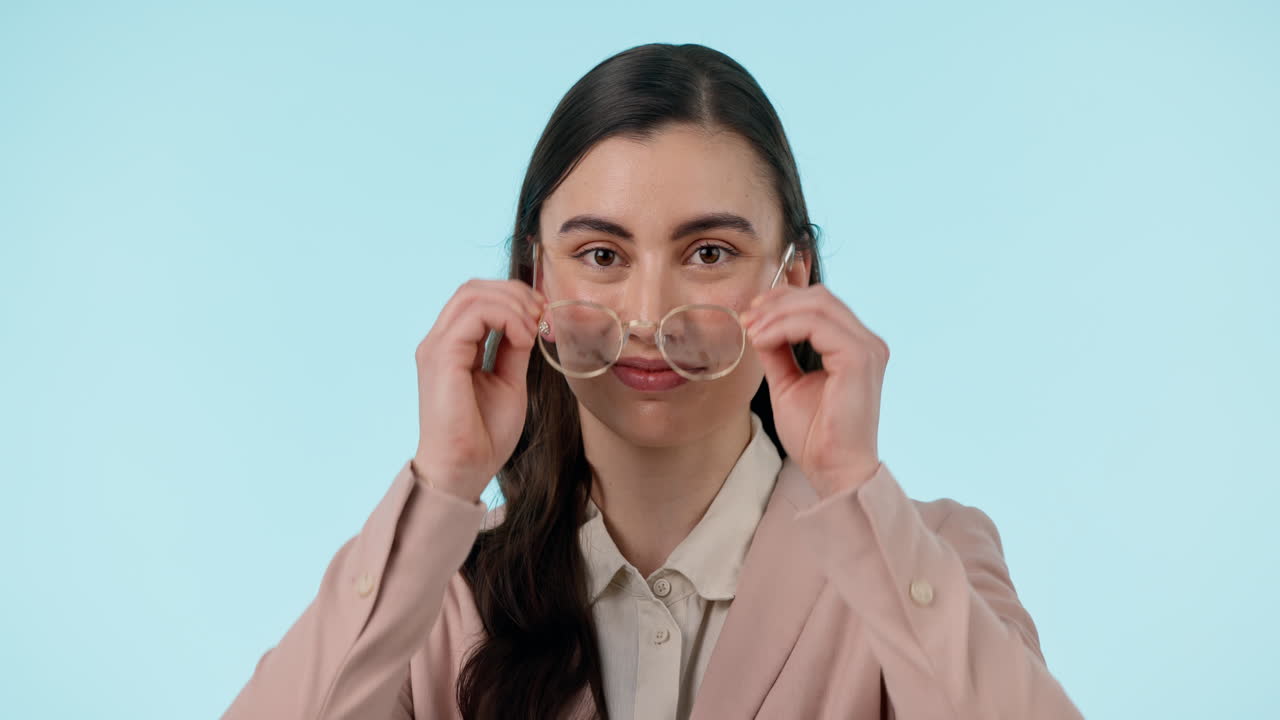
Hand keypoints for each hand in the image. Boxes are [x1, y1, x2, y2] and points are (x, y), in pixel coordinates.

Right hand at [412, 279, 544, 501]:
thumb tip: (529, 322)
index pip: (477, 298)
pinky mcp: (441, 357)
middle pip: (472, 287)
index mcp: (452, 347)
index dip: (513, 296)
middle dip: (514, 293)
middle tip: (542, 314)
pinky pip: (474, 314)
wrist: (464, 470)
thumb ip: (513, 350)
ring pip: (472, 293)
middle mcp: (439, 342)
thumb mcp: (509, 381)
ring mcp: (436, 347)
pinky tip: (523, 338)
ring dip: (512, 303)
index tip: (542, 314)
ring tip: (533, 330)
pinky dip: (506, 318)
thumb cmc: (483, 435)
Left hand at [739, 284, 887, 498]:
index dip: (783, 299)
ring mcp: (867, 349)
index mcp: (855, 346)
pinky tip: (762, 341)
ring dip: (776, 313)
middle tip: (747, 318)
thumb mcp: (787, 383)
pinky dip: (783, 327)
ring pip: (818, 305)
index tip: (751, 314)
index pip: (821, 303)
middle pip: (820, 297)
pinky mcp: (859, 358)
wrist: (833, 469)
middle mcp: (867, 342)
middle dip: (777, 302)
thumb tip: (758, 325)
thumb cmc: (816, 435)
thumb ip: (778, 352)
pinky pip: (816, 325)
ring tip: (751, 331)